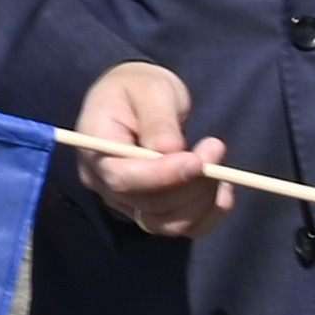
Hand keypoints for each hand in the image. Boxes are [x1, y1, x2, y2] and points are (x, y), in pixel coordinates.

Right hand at [74, 62, 232, 237]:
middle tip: (215, 149)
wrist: (140, 98)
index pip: (121, 177)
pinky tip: (220, 191)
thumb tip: (170, 151)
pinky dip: (208, 215)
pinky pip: (180, 228)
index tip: (196, 161)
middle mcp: (103, 181)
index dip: (161, 176)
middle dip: (191, 184)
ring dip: (202, 201)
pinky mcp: (149, 210)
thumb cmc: (140, 87)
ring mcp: (125, 201)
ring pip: (166, 223)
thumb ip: (158, 119)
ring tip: (219, 167)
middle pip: (147, 204)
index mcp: (94, 146)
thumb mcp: (151, 89)